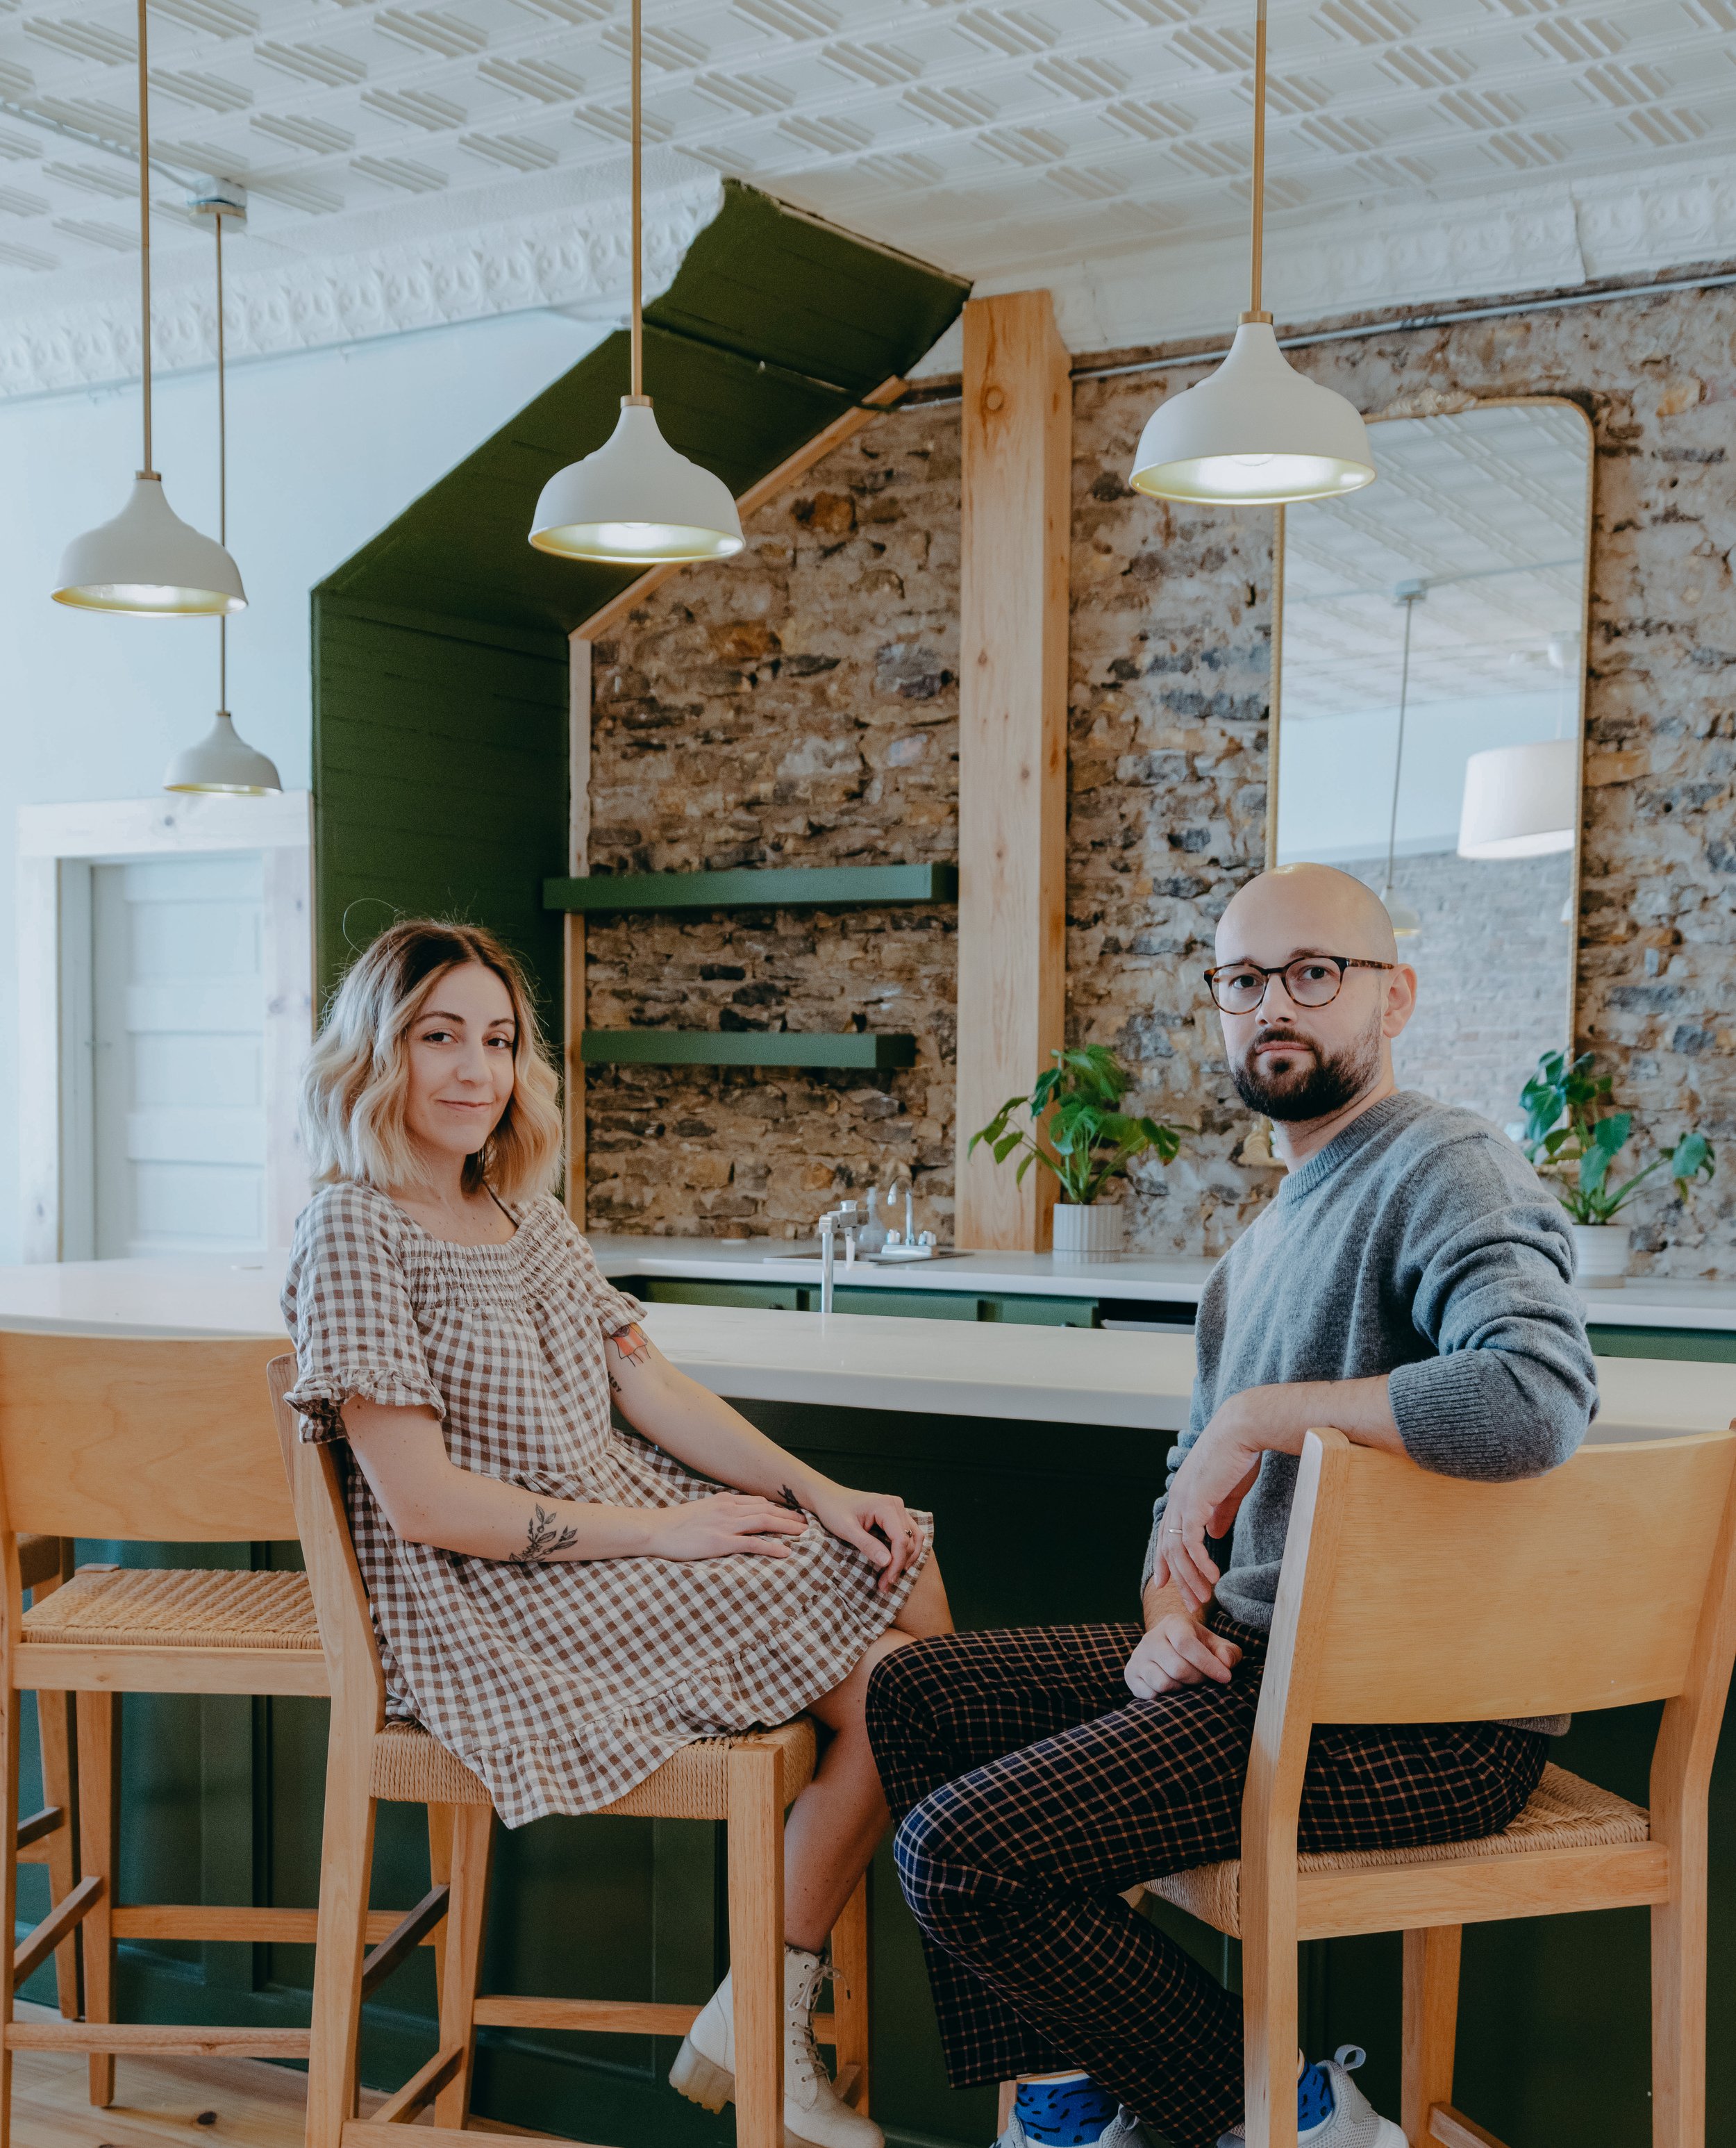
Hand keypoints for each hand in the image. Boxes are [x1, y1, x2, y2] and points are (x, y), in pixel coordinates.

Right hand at [648, 1493, 808, 1561]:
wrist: (655, 1529)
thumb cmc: (674, 1524)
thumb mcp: (700, 1510)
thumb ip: (718, 1511)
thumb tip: (732, 1514)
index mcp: (723, 1501)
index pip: (758, 1502)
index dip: (778, 1508)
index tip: (791, 1514)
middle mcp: (728, 1509)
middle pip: (767, 1510)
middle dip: (789, 1516)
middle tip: (806, 1523)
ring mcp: (725, 1525)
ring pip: (765, 1522)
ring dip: (787, 1528)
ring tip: (803, 1534)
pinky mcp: (720, 1542)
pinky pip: (752, 1543)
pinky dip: (772, 1546)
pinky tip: (785, 1552)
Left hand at [803, 1482, 921, 1594]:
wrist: (827, 1497)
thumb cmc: (834, 1510)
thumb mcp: (847, 1529)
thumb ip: (868, 1545)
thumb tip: (888, 1563)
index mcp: (886, 1506)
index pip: (901, 1539)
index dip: (897, 1563)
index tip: (887, 1582)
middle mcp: (896, 1505)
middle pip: (909, 1541)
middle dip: (899, 1565)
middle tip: (886, 1584)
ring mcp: (897, 1509)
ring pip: (914, 1538)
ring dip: (906, 1559)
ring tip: (892, 1577)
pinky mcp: (895, 1515)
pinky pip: (909, 1535)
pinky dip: (905, 1551)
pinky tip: (895, 1564)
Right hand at [1125, 1613, 1241, 1698]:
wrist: (1168, 1647)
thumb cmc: (1198, 1647)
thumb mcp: (1215, 1644)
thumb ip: (1228, 1652)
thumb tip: (1225, 1663)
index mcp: (1172, 1624)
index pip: (1186, 1643)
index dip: (1208, 1663)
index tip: (1226, 1677)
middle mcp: (1151, 1638)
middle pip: (1177, 1668)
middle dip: (1198, 1679)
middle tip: (1205, 1679)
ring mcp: (1138, 1657)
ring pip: (1163, 1683)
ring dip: (1182, 1689)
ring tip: (1187, 1682)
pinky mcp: (1131, 1675)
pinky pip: (1150, 1694)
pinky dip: (1165, 1697)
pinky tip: (1172, 1687)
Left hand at [1152, 1398, 1265, 1612]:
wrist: (1243, 1430)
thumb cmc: (1239, 1455)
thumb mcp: (1228, 1490)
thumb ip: (1219, 1513)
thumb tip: (1214, 1535)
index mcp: (1183, 1494)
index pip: (1168, 1534)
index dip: (1166, 1560)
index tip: (1167, 1582)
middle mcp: (1177, 1499)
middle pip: (1169, 1548)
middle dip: (1179, 1578)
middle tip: (1191, 1602)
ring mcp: (1183, 1501)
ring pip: (1179, 1551)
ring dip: (1191, 1578)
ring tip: (1204, 1597)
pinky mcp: (1196, 1503)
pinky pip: (1193, 1543)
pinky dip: (1200, 1564)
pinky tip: (1213, 1578)